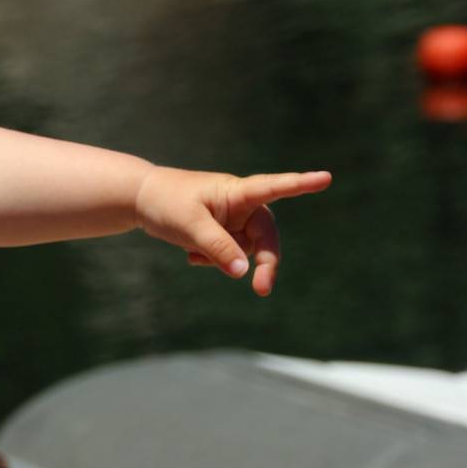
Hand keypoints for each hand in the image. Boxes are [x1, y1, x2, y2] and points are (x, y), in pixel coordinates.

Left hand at [133, 166, 332, 296]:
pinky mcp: (224, 232)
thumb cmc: (165, 202)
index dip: (300, 184)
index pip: (274, 187)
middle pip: (266, 237)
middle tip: (262, 290)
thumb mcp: (189, 226)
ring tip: (193, 252)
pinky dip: (213, 259)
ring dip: (224, 259)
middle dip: (265, 263)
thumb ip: (218, 248)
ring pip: (245, 251)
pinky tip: (191, 254)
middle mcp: (241, 205)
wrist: (140, 200)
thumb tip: (244, 272)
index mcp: (237, 192)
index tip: (325, 178)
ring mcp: (233, 220)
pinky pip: (229, 255)